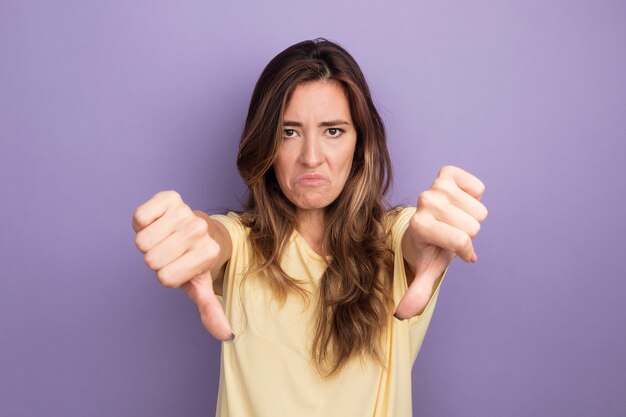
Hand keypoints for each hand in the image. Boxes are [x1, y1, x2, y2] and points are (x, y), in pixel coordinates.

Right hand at [132, 190, 233, 340]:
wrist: (200, 229)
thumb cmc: (196, 260)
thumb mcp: (202, 285)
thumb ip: (212, 311)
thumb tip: (228, 335)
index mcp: (208, 253)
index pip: (165, 278)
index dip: (167, 276)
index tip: (179, 267)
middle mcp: (199, 230)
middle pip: (152, 260)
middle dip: (157, 260)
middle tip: (172, 252)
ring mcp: (185, 212)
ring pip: (142, 240)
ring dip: (149, 241)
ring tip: (166, 238)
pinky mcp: (170, 197)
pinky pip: (139, 216)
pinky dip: (143, 221)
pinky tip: (158, 222)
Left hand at [394, 165, 487, 319]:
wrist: (427, 222)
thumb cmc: (430, 247)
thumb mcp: (427, 270)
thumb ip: (417, 291)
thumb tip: (401, 315)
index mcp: (419, 225)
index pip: (462, 241)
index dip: (464, 250)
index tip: (452, 251)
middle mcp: (425, 201)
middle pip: (473, 226)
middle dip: (467, 233)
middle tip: (450, 233)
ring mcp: (435, 186)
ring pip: (479, 209)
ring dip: (471, 217)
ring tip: (454, 219)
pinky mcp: (447, 173)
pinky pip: (478, 188)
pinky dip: (474, 197)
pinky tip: (459, 203)